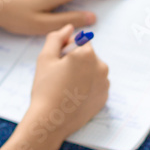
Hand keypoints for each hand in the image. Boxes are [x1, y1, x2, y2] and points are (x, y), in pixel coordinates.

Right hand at [21, 24, 109, 149]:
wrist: (50, 120)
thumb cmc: (45, 88)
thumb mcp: (45, 58)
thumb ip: (56, 38)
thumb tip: (68, 28)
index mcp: (88, 54)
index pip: (80, 41)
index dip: (66, 49)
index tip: (57, 62)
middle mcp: (101, 67)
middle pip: (88, 56)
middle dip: (76, 61)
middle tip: (59, 76)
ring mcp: (105, 84)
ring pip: (92, 71)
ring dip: (82, 74)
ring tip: (66, 88)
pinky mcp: (104, 99)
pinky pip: (96, 86)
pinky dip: (87, 88)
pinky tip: (73, 96)